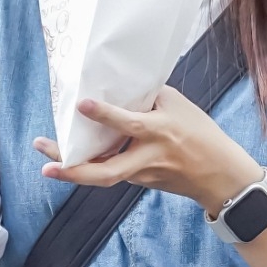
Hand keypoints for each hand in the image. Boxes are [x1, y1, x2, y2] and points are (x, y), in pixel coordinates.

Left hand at [36, 85, 262, 212]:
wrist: (220, 177)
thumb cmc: (202, 135)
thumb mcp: (180, 107)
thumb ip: (149, 98)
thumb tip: (118, 85)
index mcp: (160, 132)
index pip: (129, 124)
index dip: (105, 114)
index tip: (82, 104)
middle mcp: (147, 157)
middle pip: (106, 172)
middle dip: (74, 169)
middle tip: (46, 161)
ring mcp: (141, 174)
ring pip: (104, 176)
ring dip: (74, 171)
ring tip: (48, 162)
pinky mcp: (139, 181)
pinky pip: (112, 172)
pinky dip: (91, 165)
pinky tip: (73, 156)